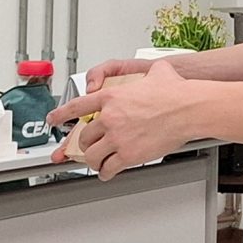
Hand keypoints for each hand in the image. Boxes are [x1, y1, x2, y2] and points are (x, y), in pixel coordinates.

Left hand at [47, 60, 198, 179]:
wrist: (189, 109)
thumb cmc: (177, 92)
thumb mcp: (158, 71)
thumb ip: (149, 72)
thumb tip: (156, 69)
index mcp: (111, 97)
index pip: (77, 107)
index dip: (61, 115)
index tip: (53, 119)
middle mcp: (110, 118)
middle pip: (85, 136)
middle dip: (85, 143)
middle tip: (88, 146)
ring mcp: (118, 137)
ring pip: (93, 155)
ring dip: (92, 161)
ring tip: (96, 163)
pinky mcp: (129, 155)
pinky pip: (109, 168)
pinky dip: (105, 173)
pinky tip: (106, 173)